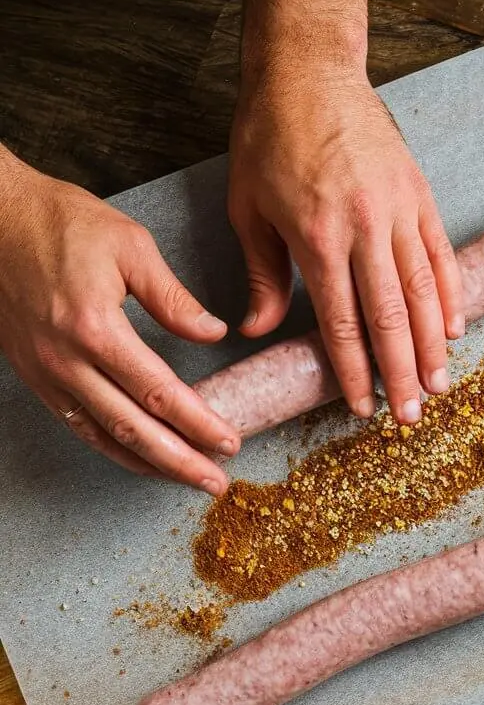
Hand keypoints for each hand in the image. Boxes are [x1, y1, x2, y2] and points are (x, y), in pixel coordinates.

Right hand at [0, 154, 239, 492]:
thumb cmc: (60, 222)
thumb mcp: (130, 246)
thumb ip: (174, 298)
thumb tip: (212, 333)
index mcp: (95, 328)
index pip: (160, 393)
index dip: (198, 424)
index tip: (229, 442)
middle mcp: (67, 360)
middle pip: (134, 429)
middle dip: (180, 462)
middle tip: (216, 482)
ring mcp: (46, 372)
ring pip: (104, 436)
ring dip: (149, 464)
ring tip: (187, 479)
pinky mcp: (34, 374)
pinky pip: (78, 424)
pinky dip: (113, 448)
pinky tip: (140, 458)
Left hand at [228, 62, 463, 424]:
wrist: (308, 72)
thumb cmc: (270, 138)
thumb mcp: (248, 207)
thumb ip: (260, 274)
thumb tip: (257, 331)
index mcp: (318, 238)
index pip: (343, 323)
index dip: (354, 371)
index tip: (362, 406)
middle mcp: (366, 230)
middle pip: (390, 318)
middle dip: (402, 373)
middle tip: (410, 416)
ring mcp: (400, 212)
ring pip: (424, 292)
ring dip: (434, 345)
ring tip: (440, 387)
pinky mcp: (421, 196)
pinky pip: (442, 255)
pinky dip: (452, 294)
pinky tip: (457, 329)